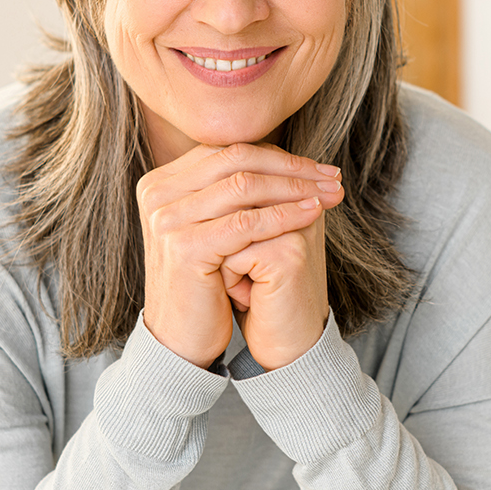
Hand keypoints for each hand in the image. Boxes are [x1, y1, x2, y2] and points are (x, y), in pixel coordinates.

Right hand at [137, 143, 341, 367]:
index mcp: (161, 182)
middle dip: (292, 167)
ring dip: (296, 188)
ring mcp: (166, 219)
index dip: (278, 156)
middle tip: (333, 176)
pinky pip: (247, 222)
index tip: (320, 167)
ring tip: (331, 194)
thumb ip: (232, 191)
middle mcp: (157, 193)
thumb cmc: (205, 283)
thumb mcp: (213, 227)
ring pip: (245, 186)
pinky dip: (285, 214)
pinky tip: (314, 214)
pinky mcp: (184, 246)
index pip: (229, 151)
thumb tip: (287, 158)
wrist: (181, 338)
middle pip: (237, 160)